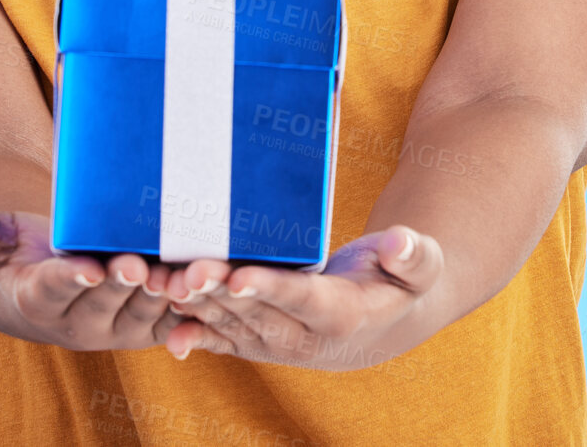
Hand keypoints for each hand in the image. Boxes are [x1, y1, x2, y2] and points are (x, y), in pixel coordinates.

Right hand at [0, 201, 187, 350]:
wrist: (55, 279)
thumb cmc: (22, 250)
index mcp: (42, 298)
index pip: (55, 288)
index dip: (71, 278)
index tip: (85, 265)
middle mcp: (83, 321)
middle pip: (107, 302)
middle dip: (125, 285)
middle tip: (140, 264)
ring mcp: (121, 325)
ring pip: (147, 312)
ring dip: (168, 298)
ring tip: (185, 276)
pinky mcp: (153, 322)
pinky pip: (176, 322)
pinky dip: (193, 317)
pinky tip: (209, 307)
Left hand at [161, 225, 443, 369]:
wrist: (387, 319)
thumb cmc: (403, 279)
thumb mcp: (422, 264)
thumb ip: (413, 255)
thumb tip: (399, 243)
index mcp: (343, 316)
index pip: (301, 300)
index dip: (270, 288)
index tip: (240, 277)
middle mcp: (305, 339)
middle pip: (256, 313)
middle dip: (219, 293)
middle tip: (187, 272)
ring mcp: (279, 343)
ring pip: (233, 325)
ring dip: (197, 307)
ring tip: (165, 283)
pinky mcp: (261, 340)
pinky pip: (224, 341)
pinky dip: (197, 335)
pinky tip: (169, 331)